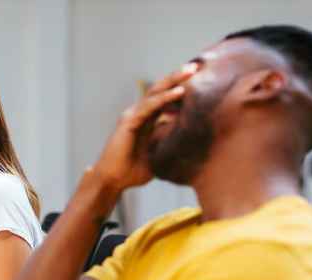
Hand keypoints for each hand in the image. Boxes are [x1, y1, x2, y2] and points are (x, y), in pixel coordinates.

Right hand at [91, 64, 196, 191]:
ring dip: (174, 81)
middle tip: (197, 66)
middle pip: (161, 89)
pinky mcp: (129, 121)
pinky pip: (149, 106)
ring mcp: (133, 115)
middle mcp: (139, 113)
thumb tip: (190, 144)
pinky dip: (164, 98)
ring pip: (156, 93)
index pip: (165, 98)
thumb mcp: (159, 155)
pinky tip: (179, 92)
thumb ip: (169, 145)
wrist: (112, 181)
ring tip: (190, 71)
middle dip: (178, 77)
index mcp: (146, 119)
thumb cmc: (133, 171)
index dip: (180, 87)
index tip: (200, 78)